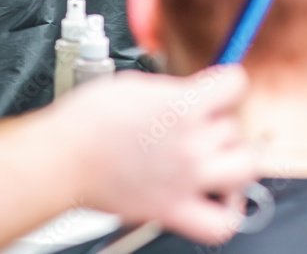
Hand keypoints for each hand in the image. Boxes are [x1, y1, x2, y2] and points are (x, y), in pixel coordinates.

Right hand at [55, 66, 255, 244]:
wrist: (62, 158)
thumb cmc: (87, 122)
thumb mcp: (136, 85)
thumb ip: (174, 91)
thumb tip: (193, 93)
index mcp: (182, 106)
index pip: (235, 85)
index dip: (227, 84)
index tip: (219, 89)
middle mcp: (192, 144)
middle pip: (235, 128)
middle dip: (219, 123)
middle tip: (201, 125)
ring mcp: (186, 180)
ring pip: (244, 169)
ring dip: (233, 162)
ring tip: (216, 158)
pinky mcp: (173, 210)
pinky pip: (222, 222)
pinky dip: (228, 211)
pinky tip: (218, 196)